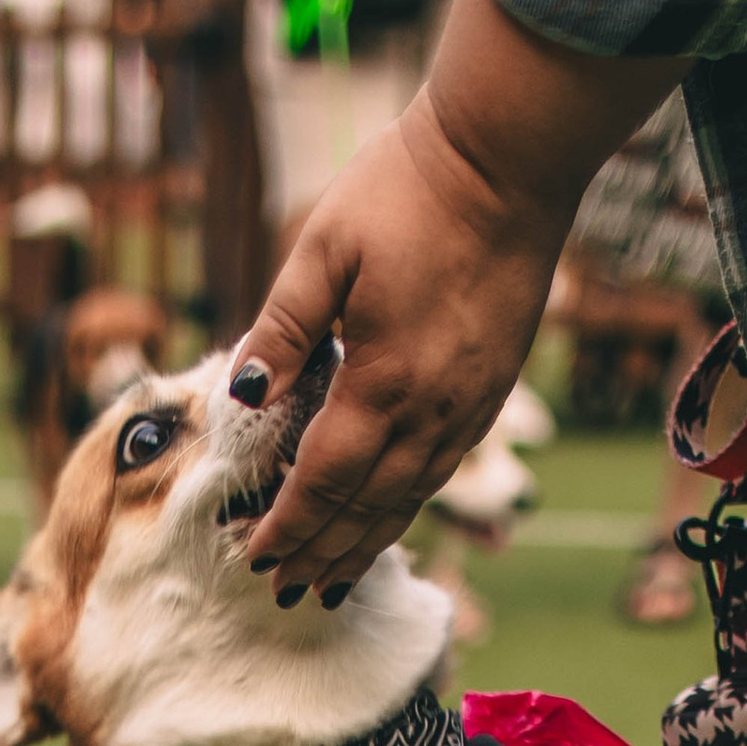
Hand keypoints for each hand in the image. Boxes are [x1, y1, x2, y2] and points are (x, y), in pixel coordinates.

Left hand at [229, 0, 682, 596]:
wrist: (507, 157)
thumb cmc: (406, 190)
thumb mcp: (321, 249)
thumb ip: (280, 331)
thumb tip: (239, 397)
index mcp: (380, 383)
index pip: (321, 482)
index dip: (287, 526)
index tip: (254, 556)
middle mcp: (430, 411)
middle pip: (366, 508)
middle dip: (322, 552)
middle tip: (286, 588)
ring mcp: (468, 405)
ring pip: (410, 499)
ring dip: (366, 544)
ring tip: (332, 580)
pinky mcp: (492, 389)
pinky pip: (442, 470)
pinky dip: (408, 507)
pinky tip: (389, 517)